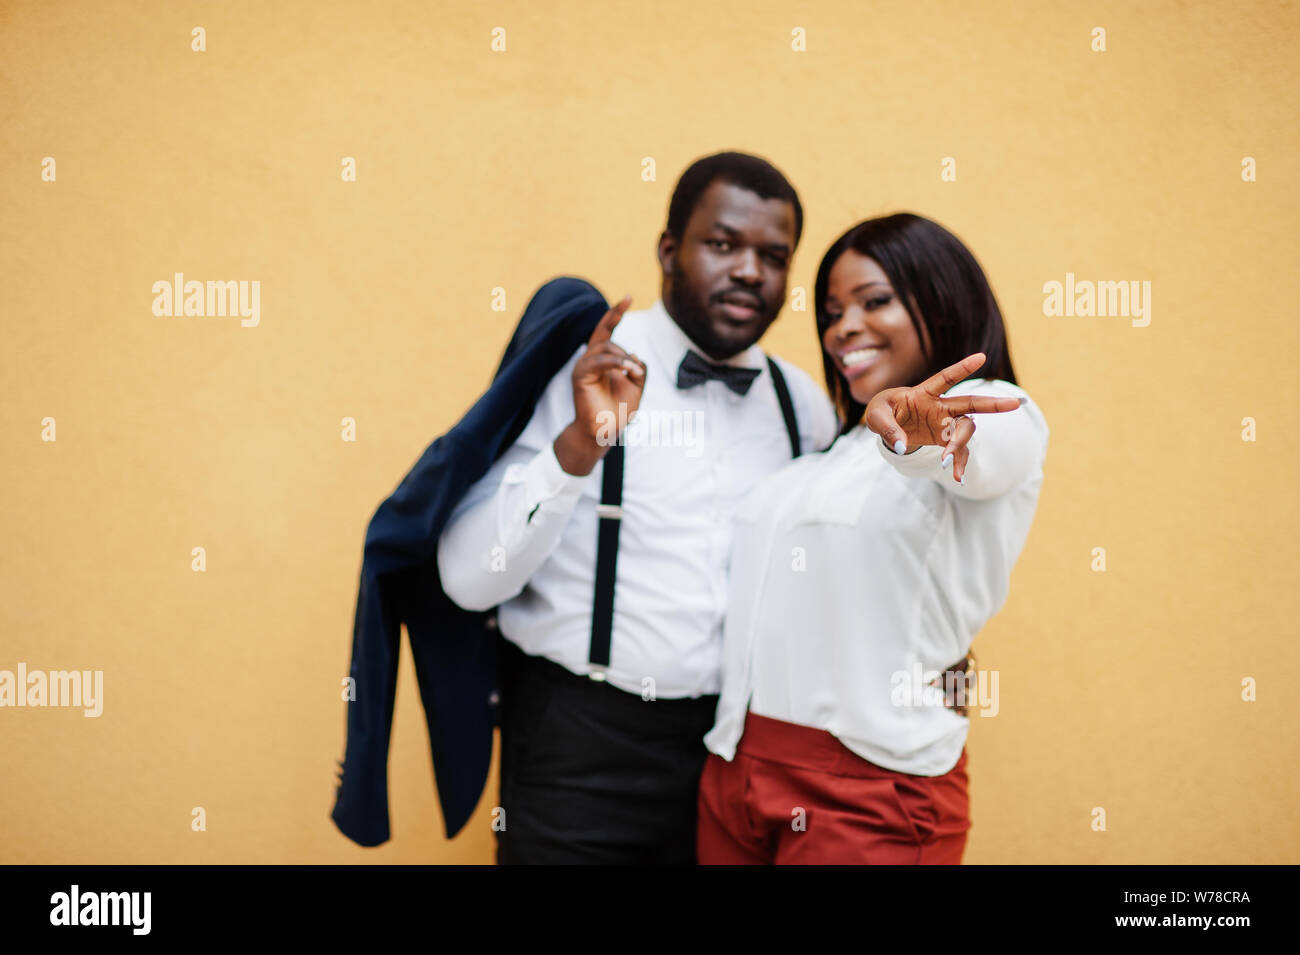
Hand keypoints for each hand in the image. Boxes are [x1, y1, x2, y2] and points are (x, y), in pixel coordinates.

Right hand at [554, 295, 646, 475]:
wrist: (604, 433)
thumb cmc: (617, 411)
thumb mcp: (636, 387)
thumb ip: (638, 368)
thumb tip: (634, 355)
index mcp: (603, 359)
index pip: (607, 330)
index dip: (616, 313)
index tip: (628, 296)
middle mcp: (591, 359)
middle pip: (603, 332)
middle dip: (620, 335)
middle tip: (635, 367)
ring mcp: (584, 366)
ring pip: (605, 347)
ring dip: (624, 358)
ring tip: (634, 374)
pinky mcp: (580, 376)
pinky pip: (598, 360)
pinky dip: (615, 363)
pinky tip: (626, 371)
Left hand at [865, 352, 1023, 482]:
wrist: (887, 426)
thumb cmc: (883, 412)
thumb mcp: (876, 415)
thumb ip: (887, 428)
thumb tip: (900, 446)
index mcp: (923, 393)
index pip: (945, 378)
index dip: (962, 368)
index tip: (981, 357)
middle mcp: (940, 407)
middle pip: (969, 404)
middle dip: (991, 404)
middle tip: (1014, 404)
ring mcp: (945, 424)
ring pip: (965, 431)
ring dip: (959, 445)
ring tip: (947, 461)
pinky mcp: (944, 440)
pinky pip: (958, 452)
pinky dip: (959, 464)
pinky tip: (958, 477)